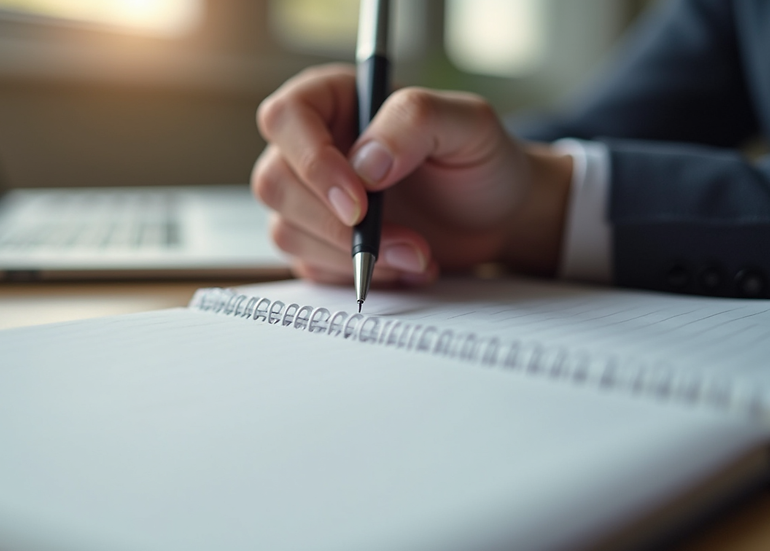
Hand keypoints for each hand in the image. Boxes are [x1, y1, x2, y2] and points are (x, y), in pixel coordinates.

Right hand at [251, 64, 572, 285]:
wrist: (494, 215)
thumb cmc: (480, 160)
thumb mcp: (469, 124)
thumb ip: (415, 121)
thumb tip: (364, 163)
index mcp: (334, 99)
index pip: (286, 118)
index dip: (312, 161)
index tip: (359, 201)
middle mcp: (311, 146)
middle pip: (274, 182)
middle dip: (334, 223)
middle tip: (402, 241)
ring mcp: (309, 197)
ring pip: (286, 230)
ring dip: (351, 255)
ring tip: (416, 255)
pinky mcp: (317, 242)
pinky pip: (309, 266)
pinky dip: (356, 275)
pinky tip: (403, 267)